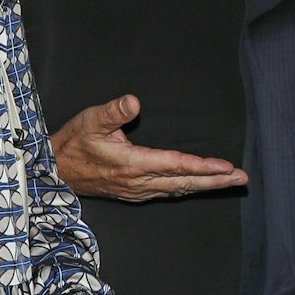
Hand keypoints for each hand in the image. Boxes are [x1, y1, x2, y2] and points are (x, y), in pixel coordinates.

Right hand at [50, 95, 245, 201]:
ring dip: (206, 186)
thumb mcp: (90, 120)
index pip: (175, 165)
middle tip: (241, 178)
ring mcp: (137, 191)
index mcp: (131, 164)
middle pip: (185, 182)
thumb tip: (134, 102)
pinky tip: (199, 185)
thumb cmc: (73, 143)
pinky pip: (168, 192)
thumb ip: (114, 111)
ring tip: (230, 181)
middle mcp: (138, 182)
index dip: (202, 166)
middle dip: (215, 180)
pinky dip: (188, 188)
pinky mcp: (134, 193)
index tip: (226, 166)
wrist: (53, 172)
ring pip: (179, 189)